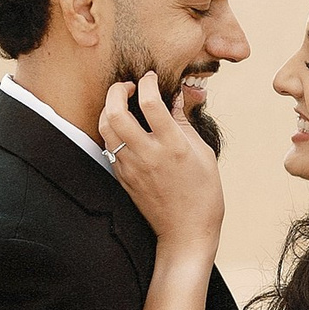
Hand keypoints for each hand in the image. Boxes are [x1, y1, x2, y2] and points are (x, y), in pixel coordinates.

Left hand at [99, 66, 223, 254]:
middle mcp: (148, 154)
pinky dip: (111, 130)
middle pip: (116, 112)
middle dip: (117, 90)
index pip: (150, 102)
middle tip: (127, 86)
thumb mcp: (203, 153)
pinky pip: (108, 146)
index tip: (150, 78)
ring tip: (121, 104)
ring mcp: (131, 167)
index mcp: (173, 146)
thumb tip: (175, 96)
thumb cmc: (203, 193)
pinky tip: (123, 127)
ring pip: (105, 128)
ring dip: (109, 109)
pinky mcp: (122, 177)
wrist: (186, 231)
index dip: (147, 82)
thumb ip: (184, 123)